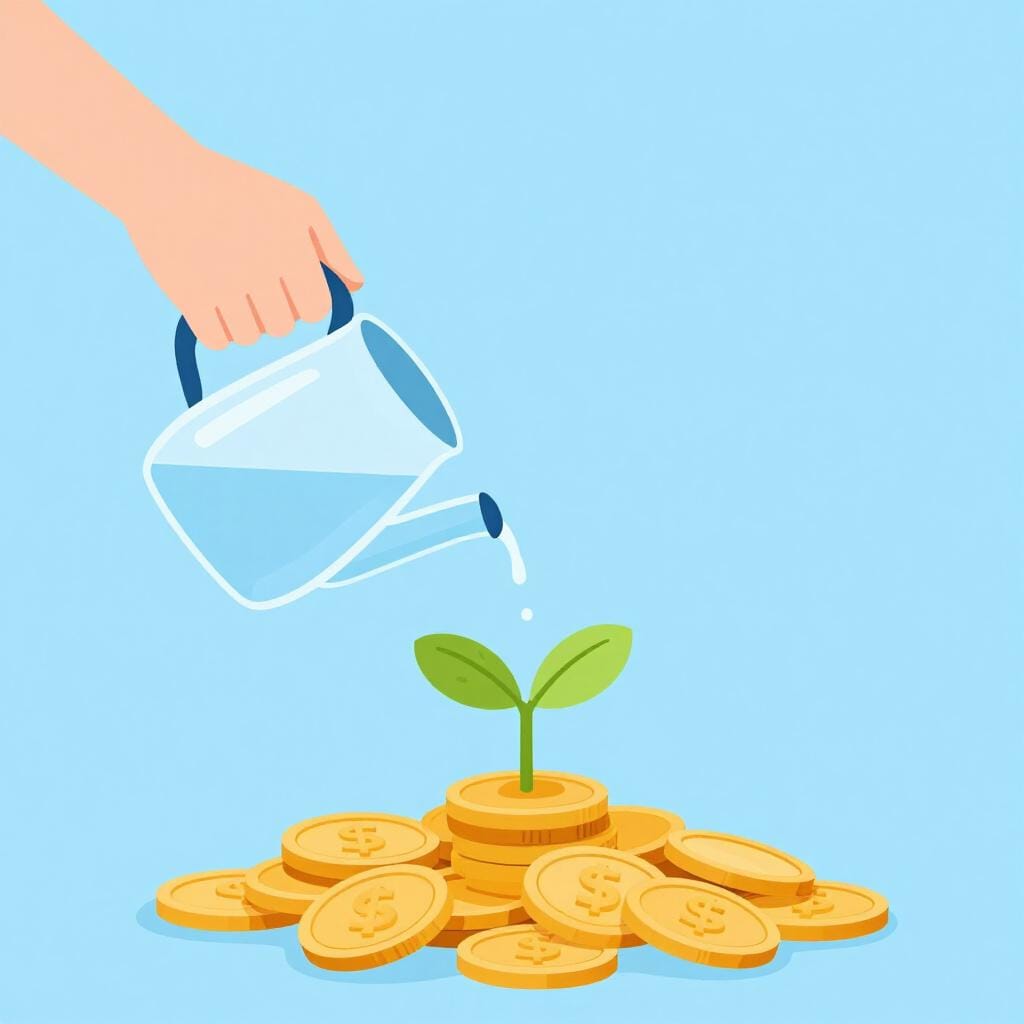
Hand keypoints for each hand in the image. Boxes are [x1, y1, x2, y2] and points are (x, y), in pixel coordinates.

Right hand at [122, 141, 362, 348]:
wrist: (163, 178)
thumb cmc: (240, 192)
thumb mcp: (297, 206)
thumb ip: (333, 249)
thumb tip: (355, 288)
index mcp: (291, 248)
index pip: (316, 309)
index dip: (305, 301)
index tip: (288, 284)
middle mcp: (260, 268)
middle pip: (282, 328)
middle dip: (273, 311)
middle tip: (253, 282)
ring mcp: (223, 285)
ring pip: (250, 338)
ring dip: (244, 321)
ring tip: (230, 288)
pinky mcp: (189, 298)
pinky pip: (218, 341)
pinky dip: (217, 329)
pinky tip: (211, 302)